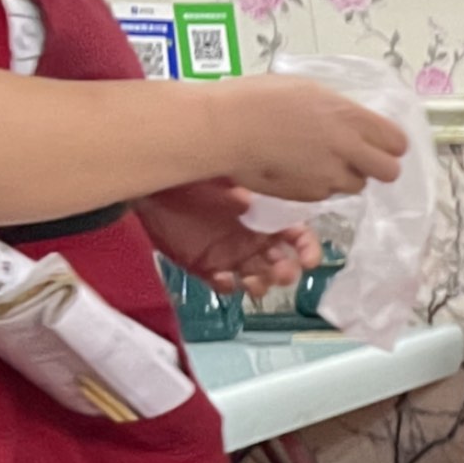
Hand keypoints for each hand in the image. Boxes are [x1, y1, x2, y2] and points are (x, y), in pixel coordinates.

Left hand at [136, 178, 318, 296]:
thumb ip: (250, 188)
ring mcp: (232, 255)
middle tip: (279, 272)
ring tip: (251, 281)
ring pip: (259, 280)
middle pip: (283, 264)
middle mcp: (254, 239)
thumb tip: (256, 199)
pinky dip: (228, 286)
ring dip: (262, 284)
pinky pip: (226, 286)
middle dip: (286, 272)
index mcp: (267, 217)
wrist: (155, 187)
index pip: (299, 236)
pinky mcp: (208, 267)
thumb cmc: (194, 176)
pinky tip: (222, 277)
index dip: (308, 249)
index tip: (308, 260)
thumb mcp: (228, 175)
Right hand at [202, 74, 407, 203]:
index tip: (378, 141)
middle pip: (389, 172)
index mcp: (349, 117)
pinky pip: (327, 193)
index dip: (389, 143)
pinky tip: (298, 168)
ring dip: (346, 176)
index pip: (397, 142)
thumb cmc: (257, 100)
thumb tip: (355, 123)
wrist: (223, 129)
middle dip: (377, 166)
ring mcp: (329, 176)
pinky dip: (319, 184)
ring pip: (357, 185)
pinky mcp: (310, 195)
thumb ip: (339, 111)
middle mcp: (346, 149)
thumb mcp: (307, 90)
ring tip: (319, 160)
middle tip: (358, 157)